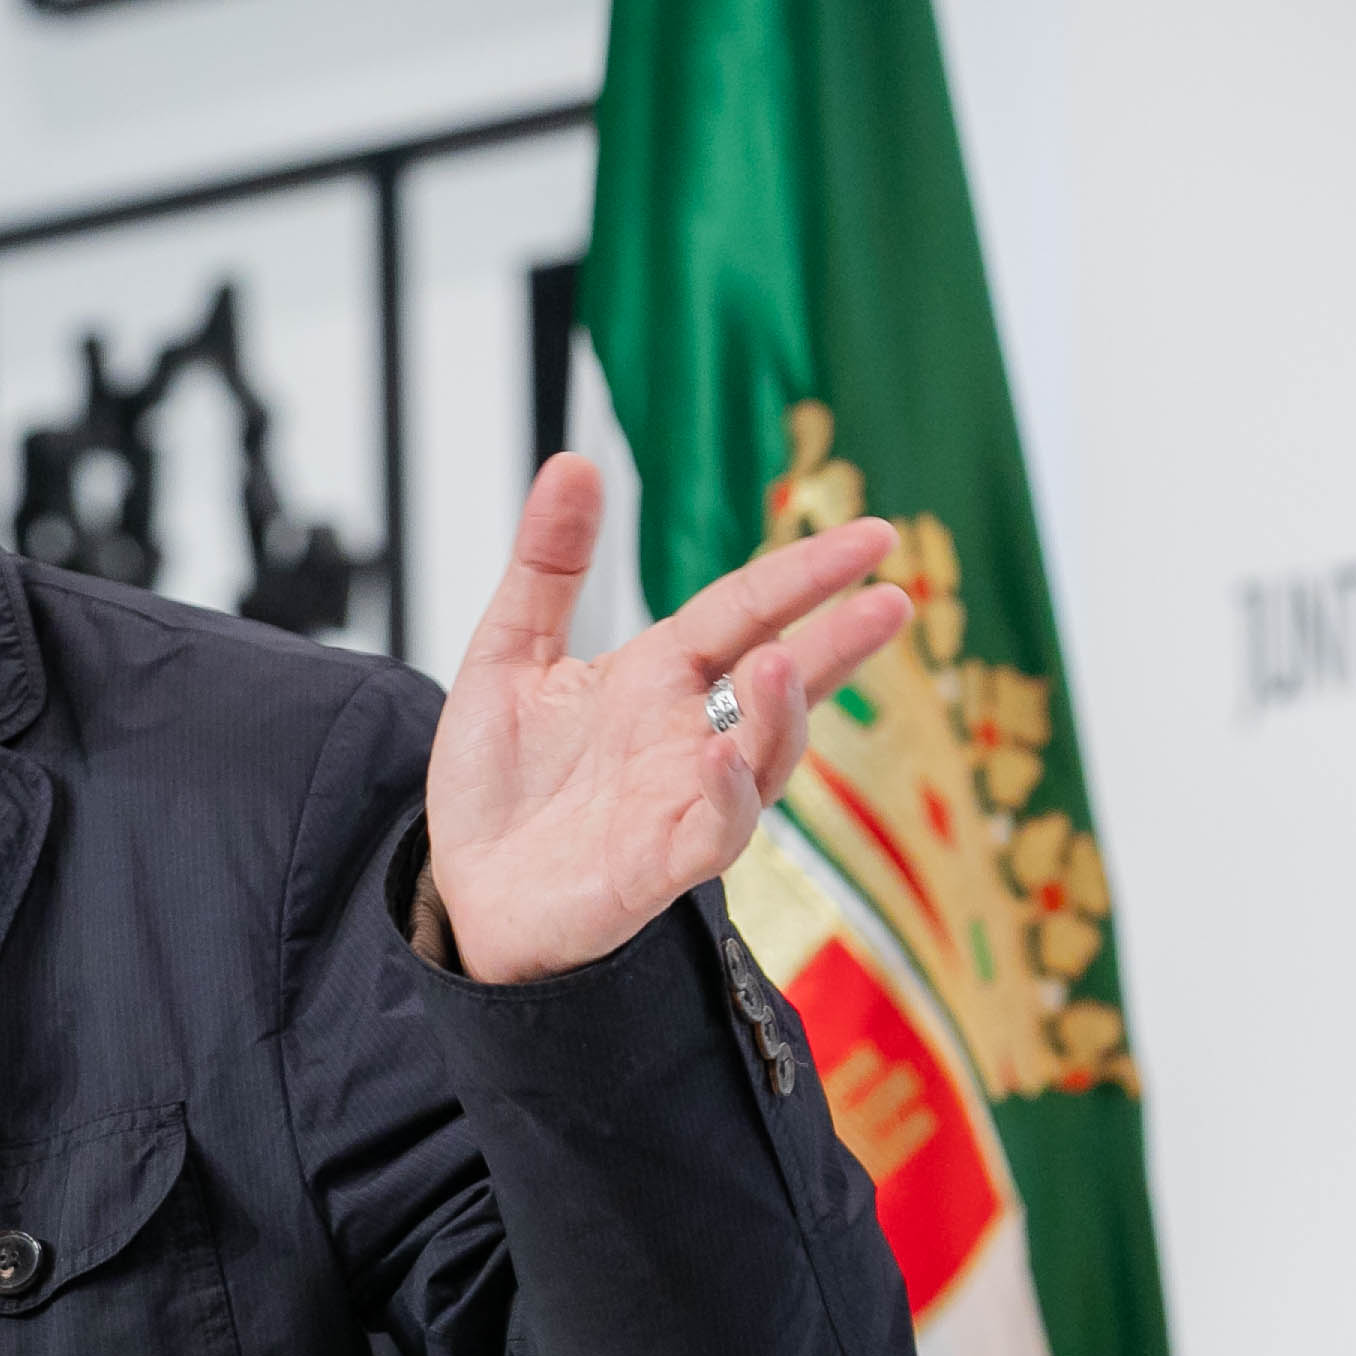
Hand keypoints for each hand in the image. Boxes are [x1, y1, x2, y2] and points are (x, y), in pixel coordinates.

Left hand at [424, 453, 910, 984]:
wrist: (462, 892)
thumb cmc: (499, 782)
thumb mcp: (508, 653)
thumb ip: (548, 565)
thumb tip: (574, 462)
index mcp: (661, 676)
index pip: (747, 609)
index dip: (805, 573)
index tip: (876, 535)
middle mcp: (687, 737)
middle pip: (781, 682)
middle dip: (839, 644)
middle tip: (893, 600)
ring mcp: (681, 803)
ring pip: (761, 759)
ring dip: (778, 714)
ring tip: (779, 660)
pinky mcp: (656, 868)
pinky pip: (711, 835)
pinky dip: (722, 796)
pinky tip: (720, 758)